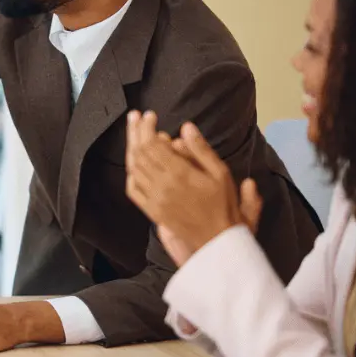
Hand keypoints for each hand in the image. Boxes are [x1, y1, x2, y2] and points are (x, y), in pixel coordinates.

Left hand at [125, 112, 263, 262]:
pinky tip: (133, 163)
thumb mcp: (220, 174)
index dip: (147, 127)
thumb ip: (201, 150)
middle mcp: (161, 185)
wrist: (218, 241)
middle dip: (135, 132)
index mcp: (178, 174)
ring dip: (131, 148)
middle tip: (134, 117)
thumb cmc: (224, 206)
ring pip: (133, 168)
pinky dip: (131, 172)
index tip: (149, 115)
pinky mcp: (150, 210)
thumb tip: (185, 127)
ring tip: (133, 133)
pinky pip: (132, 188)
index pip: (152, 144)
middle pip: (139, 153)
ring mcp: (153, 199)